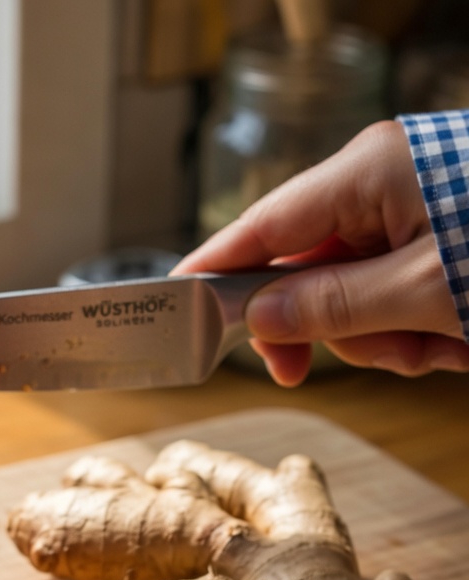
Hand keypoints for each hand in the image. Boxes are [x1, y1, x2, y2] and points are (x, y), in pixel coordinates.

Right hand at [174, 120, 468, 385]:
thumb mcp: (423, 290)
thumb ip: (334, 306)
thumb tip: (259, 317)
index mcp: (370, 173)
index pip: (264, 225)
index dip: (213, 268)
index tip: (175, 300)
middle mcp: (381, 185)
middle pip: (304, 272)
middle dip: (323, 328)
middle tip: (298, 372)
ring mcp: (408, 213)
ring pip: (349, 297)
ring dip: (383, 339)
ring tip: (440, 345)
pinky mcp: (431, 241)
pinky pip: (390, 298)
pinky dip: (415, 332)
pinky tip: (455, 340)